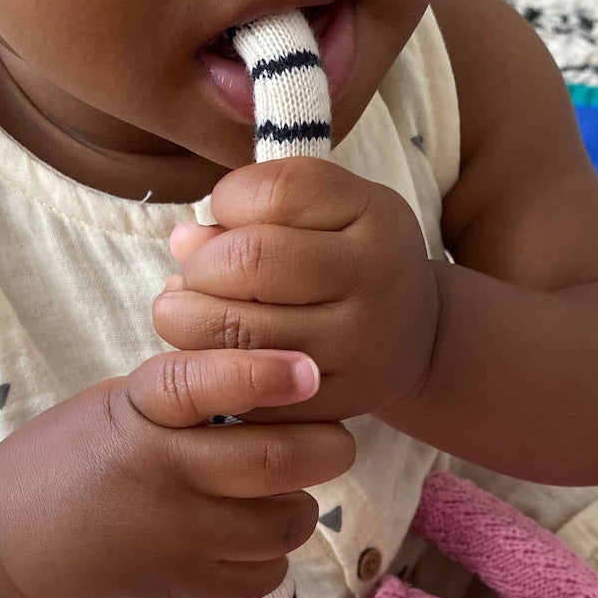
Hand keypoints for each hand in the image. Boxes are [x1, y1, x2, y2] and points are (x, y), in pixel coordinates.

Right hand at [0, 349, 354, 597]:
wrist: (12, 541)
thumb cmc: (79, 454)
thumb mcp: (120, 401)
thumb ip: (193, 391)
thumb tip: (288, 379)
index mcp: (139, 410)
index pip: (204, 383)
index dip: (264, 374)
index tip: (309, 369)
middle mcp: (161, 473)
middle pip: (275, 462)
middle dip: (328, 447)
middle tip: (333, 440)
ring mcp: (175, 536)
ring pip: (285, 522)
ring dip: (302, 504)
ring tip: (283, 491)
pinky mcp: (186, 585)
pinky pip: (267, 573)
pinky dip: (274, 553)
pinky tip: (252, 535)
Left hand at [153, 157, 440, 423]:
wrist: (413, 339)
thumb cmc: (354, 261)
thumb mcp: (335, 210)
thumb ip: (266, 205)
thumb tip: (184, 241)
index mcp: (376, 219)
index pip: (274, 193)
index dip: (227, 200)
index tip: (227, 218)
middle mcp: (375, 283)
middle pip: (250, 262)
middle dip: (199, 265)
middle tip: (192, 275)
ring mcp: (356, 351)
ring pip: (240, 333)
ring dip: (188, 320)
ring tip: (184, 311)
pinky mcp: (332, 404)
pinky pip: (248, 389)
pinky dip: (214, 370)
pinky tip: (212, 353)